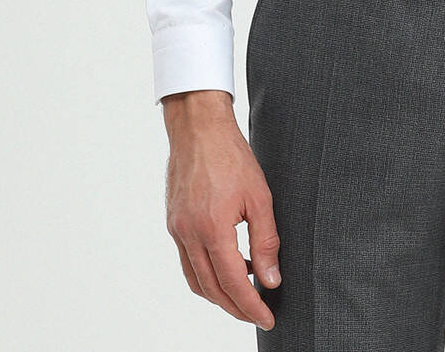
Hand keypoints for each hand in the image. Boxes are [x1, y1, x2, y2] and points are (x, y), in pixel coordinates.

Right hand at [162, 90, 280, 331]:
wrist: (199, 127)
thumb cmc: (231, 155)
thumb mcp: (260, 196)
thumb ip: (266, 241)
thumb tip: (271, 279)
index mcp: (212, 229)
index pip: (233, 283)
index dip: (251, 306)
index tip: (267, 318)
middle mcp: (189, 235)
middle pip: (212, 289)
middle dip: (236, 307)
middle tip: (259, 312)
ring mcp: (177, 230)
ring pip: (196, 280)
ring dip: (219, 293)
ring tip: (246, 290)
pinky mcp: (174, 223)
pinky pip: (188, 262)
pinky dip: (207, 273)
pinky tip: (228, 264)